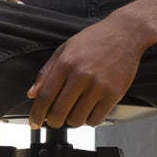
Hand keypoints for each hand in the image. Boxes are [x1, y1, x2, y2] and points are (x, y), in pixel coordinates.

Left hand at [26, 19, 147, 128]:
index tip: (35, 122)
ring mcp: (99, 86)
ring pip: (77, 119)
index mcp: (66, 63)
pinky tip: (88, 111)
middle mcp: (81, 76)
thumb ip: (46, 72)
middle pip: (59, 112)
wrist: (125, 34)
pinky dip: (89, 120)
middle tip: (54, 120)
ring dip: (72, 121)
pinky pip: (96, 119)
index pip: (45, 96)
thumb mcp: (64, 49)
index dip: (37, 114)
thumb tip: (32, 94)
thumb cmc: (95, 39)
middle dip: (53, 121)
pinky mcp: (113, 94)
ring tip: (73, 112)